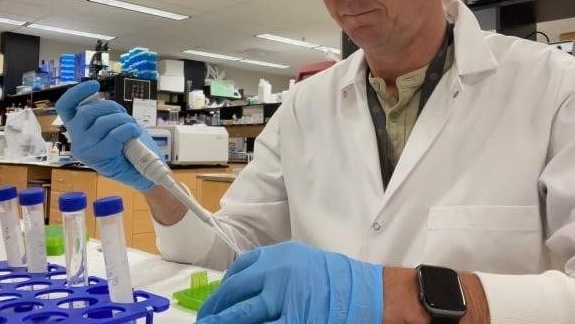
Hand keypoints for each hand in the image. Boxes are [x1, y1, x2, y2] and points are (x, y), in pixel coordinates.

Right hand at [56, 80, 160, 190]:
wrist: (144, 172)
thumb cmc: (130, 147)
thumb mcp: (116, 125)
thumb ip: (105, 114)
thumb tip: (102, 101)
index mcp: (78, 129)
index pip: (66, 107)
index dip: (77, 93)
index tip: (95, 85)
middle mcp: (77, 139)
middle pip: (86, 112)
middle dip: (111, 108)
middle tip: (125, 116)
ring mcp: (85, 150)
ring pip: (102, 122)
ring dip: (123, 120)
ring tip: (132, 128)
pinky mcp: (98, 158)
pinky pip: (114, 135)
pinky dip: (128, 130)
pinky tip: (134, 135)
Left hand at [197, 241, 382, 323]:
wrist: (369, 294)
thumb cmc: (340, 280)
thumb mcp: (302, 261)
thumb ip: (274, 271)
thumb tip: (247, 289)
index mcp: (278, 256)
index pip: (239, 271)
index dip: (223, 290)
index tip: (216, 302)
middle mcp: (277, 273)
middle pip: (234, 292)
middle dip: (216, 309)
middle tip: (206, 320)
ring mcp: (284, 298)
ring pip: (242, 314)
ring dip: (223, 322)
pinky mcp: (295, 320)